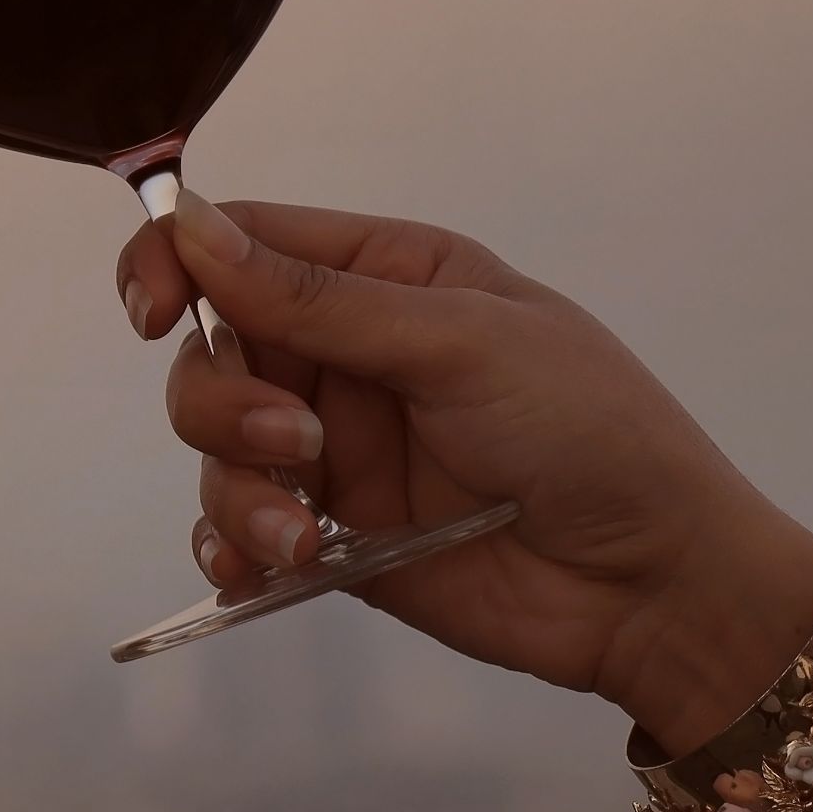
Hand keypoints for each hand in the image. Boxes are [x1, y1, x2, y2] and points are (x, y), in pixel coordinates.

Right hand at [118, 193, 812, 751]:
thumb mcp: (462, 345)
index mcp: (386, 275)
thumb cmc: (590, 431)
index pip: (244, 241)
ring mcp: (336, 446)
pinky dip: (230, 547)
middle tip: (296, 444)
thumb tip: (190, 225)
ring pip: (216, 444)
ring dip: (235, 487)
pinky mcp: (332, 534)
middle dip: (223, 401)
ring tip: (298, 536)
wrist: (659, 586)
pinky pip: (239, 527)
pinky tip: (256, 572)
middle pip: (213, 349)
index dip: (177, 263)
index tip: (153, 311)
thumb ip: (319, 300)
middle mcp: (347, 353)